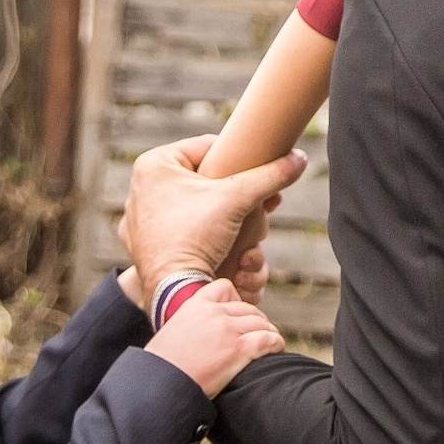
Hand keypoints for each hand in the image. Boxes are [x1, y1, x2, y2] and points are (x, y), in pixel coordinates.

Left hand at [118, 135, 306, 284]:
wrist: (173, 295)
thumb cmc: (195, 238)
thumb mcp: (238, 198)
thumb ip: (271, 175)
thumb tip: (299, 159)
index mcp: (155, 165)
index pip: (210, 148)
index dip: (242, 160)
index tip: (263, 174)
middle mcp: (144, 190)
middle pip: (211, 186)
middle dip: (244, 207)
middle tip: (262, 214)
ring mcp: (146, 223)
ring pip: (206, 217)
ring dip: (238, 237)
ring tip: (249, 255)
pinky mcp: (151, 250)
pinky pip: (191, 240)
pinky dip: (216, 253)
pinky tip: (237, 269)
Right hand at [144, 279, 283, 397]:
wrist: (161, 384)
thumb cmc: (162, 366)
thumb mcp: (173, 333)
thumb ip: (191, 325)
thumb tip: (202, 334)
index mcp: (195, 305)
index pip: (225, 288)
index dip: (236, 301)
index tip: (239, 315)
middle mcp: (214, 313)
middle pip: (248, 309)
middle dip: (256, 321)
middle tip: (261, 333)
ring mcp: (228, 330)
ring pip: (261, 323)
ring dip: (269, 331)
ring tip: (271, 342)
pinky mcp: (238, 349)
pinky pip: (267, 340)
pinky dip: (276, 343)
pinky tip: (277, 348)